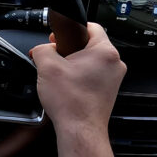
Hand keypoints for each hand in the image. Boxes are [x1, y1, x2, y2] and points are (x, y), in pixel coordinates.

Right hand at [30, 22, 125, 156]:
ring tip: (61, 75)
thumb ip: (42, 49)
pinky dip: (81, 77)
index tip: (58, 37)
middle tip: (56, 58)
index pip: (90, 26)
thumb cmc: (71, 103)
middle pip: (90, 44)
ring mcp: (114, 79)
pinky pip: (94, 75)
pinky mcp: (109, 91)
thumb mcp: (46, 67)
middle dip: (70, 49)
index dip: (70, 29)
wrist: (79, 130)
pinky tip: (68, 86)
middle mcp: (115, 64)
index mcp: (105, 52)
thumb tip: (42, 49)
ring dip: (75, 64)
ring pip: (92, 61)